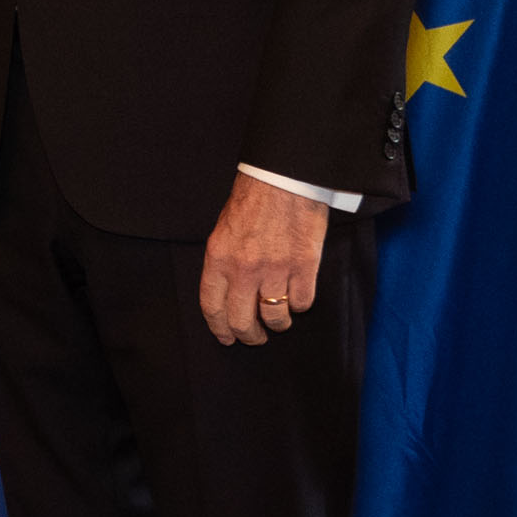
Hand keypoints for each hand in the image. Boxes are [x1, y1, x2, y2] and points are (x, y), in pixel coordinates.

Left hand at [200, 171, 327, 346]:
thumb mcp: (223, 230)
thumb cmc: (253, 200)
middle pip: (242, 320)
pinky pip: (301, 301)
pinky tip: (297, 298)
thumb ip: (224, 262)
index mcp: (218, 259)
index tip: (226, 337)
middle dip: (249, 335)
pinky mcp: (303, 265)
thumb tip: (228, 291)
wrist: (283, 178)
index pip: (212, 306)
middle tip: (255, 338)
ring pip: (275, 316)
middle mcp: (243, 269)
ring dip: (277, 324)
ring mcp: (275, 269)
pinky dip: (300, 305)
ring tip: (279, 322)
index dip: (219, 328)